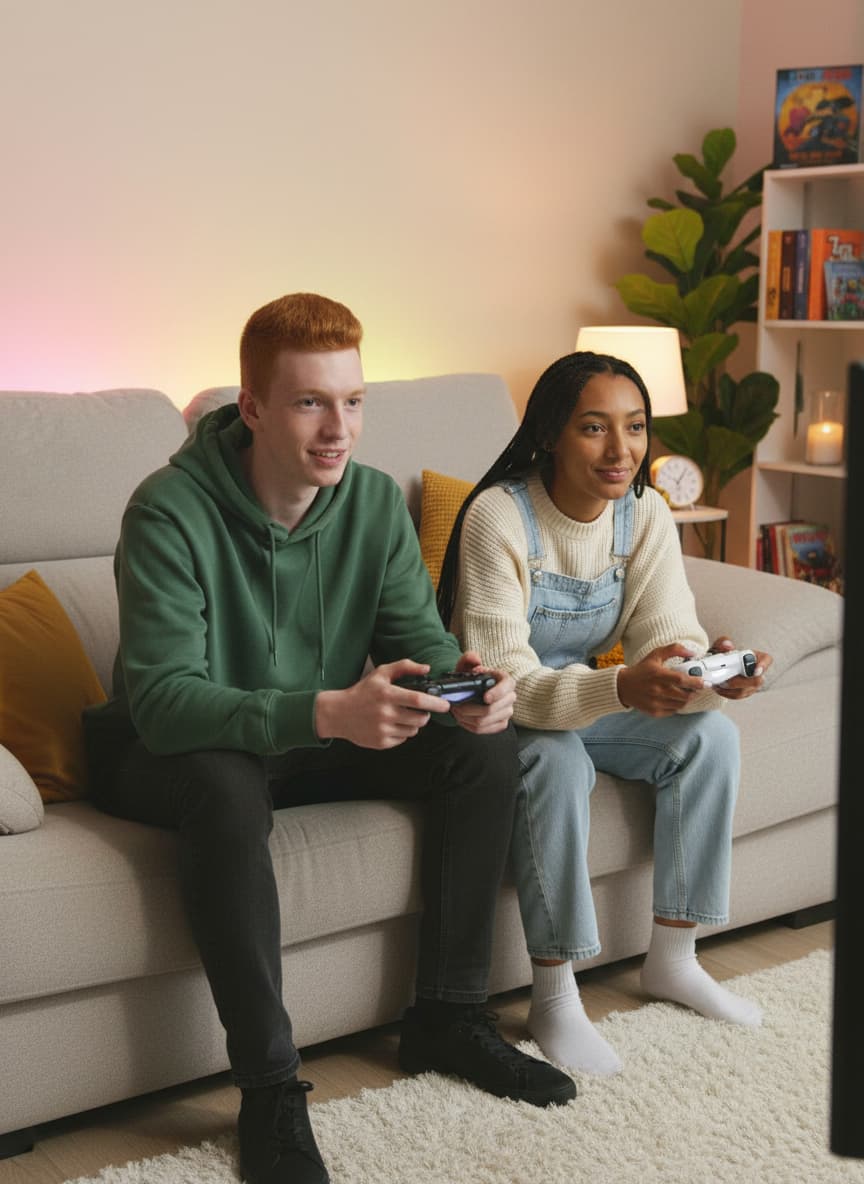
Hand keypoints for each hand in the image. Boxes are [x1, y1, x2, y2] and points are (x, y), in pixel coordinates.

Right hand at [314, 659, 449, 748]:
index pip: (418, 700)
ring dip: (414, 724)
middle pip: (420, 718)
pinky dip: (402, 732)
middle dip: (426, 715)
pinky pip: (403, 739)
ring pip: (413, 730)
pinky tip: (391, 724)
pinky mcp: (381, 742)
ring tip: (402, 716)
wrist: (339, 713)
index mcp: (387, 694)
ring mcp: (383, 729)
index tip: (445, 705)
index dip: (435, 703)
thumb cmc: (362, 692)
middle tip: (421, 710)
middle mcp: (385, 713)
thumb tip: (426, 668)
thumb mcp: (380, 673)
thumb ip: (404, 667)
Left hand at [448, 650, 515, 734]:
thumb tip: (475, 659)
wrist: (474, 691)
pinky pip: (484, 730)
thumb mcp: (468, 665)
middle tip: (456, 706)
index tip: (485, 697)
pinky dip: (469, 726)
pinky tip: (462, 719)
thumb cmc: (473, 678)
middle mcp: (510, 697)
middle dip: (470, 709)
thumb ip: (469, 658)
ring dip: (466, 718)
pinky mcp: (500, 724)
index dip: (497, 693)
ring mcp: (507, 712)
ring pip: (485, 721)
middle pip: (492, 709)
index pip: (507, 687)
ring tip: (456, 711)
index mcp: (506, 680)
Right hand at [616, 642, 704, 717]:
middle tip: (695, 688)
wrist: (622, 687)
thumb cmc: (641, 670)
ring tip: (684, 693)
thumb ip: (674, 650)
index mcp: (659, 675)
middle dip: (693, 692)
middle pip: (685, 695)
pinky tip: (672, 699)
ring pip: (681, 704)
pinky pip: (673, 711)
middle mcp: (657, 690)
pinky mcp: (654, 712)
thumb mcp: (655, 655)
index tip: (705, 682)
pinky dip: (676, 705)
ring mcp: (656, 703)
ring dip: (686, 699)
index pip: (682, 680)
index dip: (696, 682)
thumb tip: (692, 652)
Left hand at [708, 636, 772, 699]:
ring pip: (744, 690)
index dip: (763, 665)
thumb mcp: (721, 646)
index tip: (755, 671)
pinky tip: (718, 687)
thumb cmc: (723, 654)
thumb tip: (727, 645)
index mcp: (756, 657)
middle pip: (755, 681)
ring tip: (719, 682)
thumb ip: (723, 643)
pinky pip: (736, 695)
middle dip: (740, 681)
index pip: (766, 660)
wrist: (718, 666)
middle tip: (726, 679)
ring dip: (730, 687)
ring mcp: (751, 685)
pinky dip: (725, 692)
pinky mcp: (743, 693)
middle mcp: (757, 672)